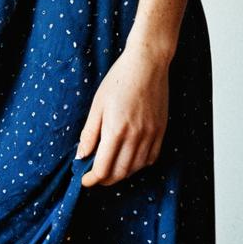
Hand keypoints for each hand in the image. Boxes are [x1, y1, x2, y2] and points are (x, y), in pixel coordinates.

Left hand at [75, 40, 169, 186]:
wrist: (147, 63)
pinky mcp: (161, 131)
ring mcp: (151, 135)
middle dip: (104, 180)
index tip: (84, 179)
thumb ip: (89, 133)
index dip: (91, 179)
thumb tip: (81, 156)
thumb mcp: (98, 104)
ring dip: (121, 174)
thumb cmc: (119, 79)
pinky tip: (130, 159)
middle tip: (94, 176)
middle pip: (119, 173)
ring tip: (110, 168)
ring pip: (135, 169)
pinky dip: (138, 165)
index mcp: (116, 130)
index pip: (102, 169)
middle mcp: (135, 137)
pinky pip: (150, 159)